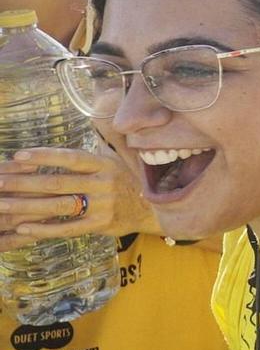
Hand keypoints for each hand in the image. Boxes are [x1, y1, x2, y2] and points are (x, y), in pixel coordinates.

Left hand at [0, 148, 153, 247]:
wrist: (154, 209)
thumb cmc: (127, 181)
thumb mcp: (115, 159)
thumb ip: (93, 149)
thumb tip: (81, 120)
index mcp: (104, 164)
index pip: (70, 158)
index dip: (44, 157)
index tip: (19, 156)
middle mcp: (104, 183)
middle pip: (56, 183)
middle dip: (22, 183)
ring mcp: (103, 206)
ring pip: (58, 205)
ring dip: (26, 206)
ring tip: (2, 204)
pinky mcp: (101, 225)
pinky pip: (68, 228)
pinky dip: (45, 229)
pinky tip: (23, 228)